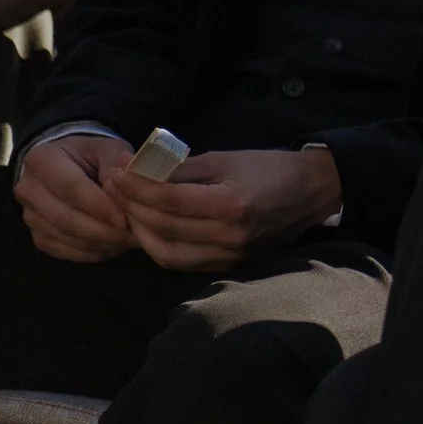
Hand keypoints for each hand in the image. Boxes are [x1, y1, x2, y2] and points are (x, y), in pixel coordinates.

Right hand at [13, 133, 137, 261]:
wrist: (68, 166)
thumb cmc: (91, 154)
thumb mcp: (107, 147)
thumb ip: (115, 163)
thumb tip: (120, 184)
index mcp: (42, 161)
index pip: (71, 188)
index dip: (99, 206)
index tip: (125, 219)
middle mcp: (28, 190)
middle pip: (66, 218)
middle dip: (103, 230)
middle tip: (133, 235)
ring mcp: (30, 217)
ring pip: (66, 238)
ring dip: (100, 243)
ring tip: (130, 240)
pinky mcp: (38, 237)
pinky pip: (65, 251)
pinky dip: (92, 252)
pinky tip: (115, 245)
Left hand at [107, 147, 342, 271]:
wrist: (311, 192)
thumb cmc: (268, 168)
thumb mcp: (225, 158)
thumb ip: (181, 168)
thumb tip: (137, 168)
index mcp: (232, 204)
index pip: (169, 200)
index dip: (136, 186)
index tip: (114, 172)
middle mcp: (230, 235)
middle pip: (162, 227)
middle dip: (130, 205)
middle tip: (112, 186)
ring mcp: (229, 255)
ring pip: (165, 252)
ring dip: (139, 231)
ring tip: (126, 208)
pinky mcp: (228, 264)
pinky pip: (181, 261)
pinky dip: (158, 245)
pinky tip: (149, 227)